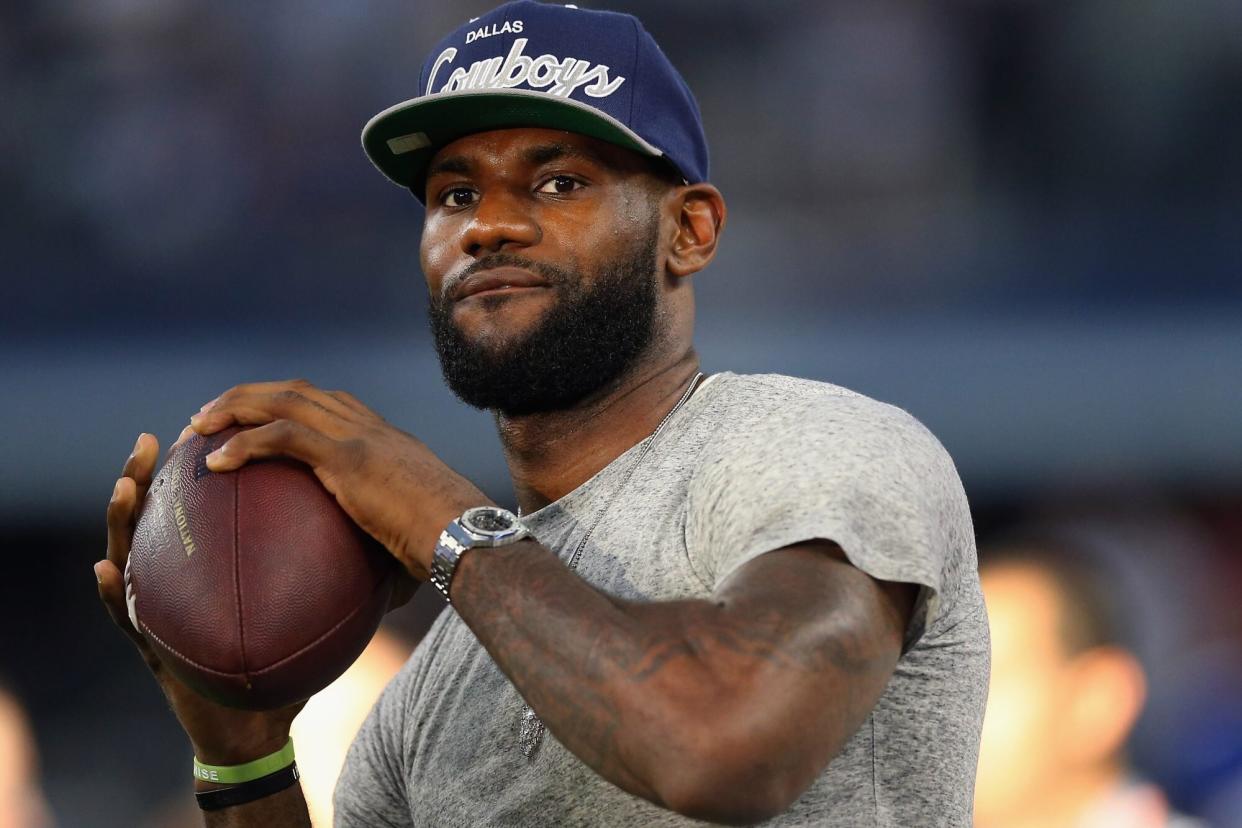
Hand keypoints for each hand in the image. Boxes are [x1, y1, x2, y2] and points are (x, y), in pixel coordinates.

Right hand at [95, 433, 302, 764]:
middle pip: (160, 515)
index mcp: (215, 559)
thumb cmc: (284, 660)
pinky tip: (106, 568)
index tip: (211, 427)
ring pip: (133, 552)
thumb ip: (334, 571)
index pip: (205, 504)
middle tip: (153, 440)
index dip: (204, 466)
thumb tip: (385, 540)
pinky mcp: (149, 643)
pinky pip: (126, 614)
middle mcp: (180, 574)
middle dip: (150, 473)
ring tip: (126, 486)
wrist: (256, 721)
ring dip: (123, 517)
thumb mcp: (314, 608)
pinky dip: (115, 591)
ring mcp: (160, 605)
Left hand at [188, 380, 491, 579]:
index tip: (249, 416)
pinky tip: (215, 463)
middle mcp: (368, 426)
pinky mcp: (349, 457)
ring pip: (282, 402)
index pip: (324, 401)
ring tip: (196, 428)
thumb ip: (382, 550)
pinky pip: (283, 438)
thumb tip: (369, 602)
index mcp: (382, 438)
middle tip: (206, 417)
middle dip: (246, 396)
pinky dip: (245, 444)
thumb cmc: (449, 547)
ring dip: (233, 409)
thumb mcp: (410, 536)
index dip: (281, 402)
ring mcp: (358, 436)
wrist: (467, 533)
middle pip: (295, 390)